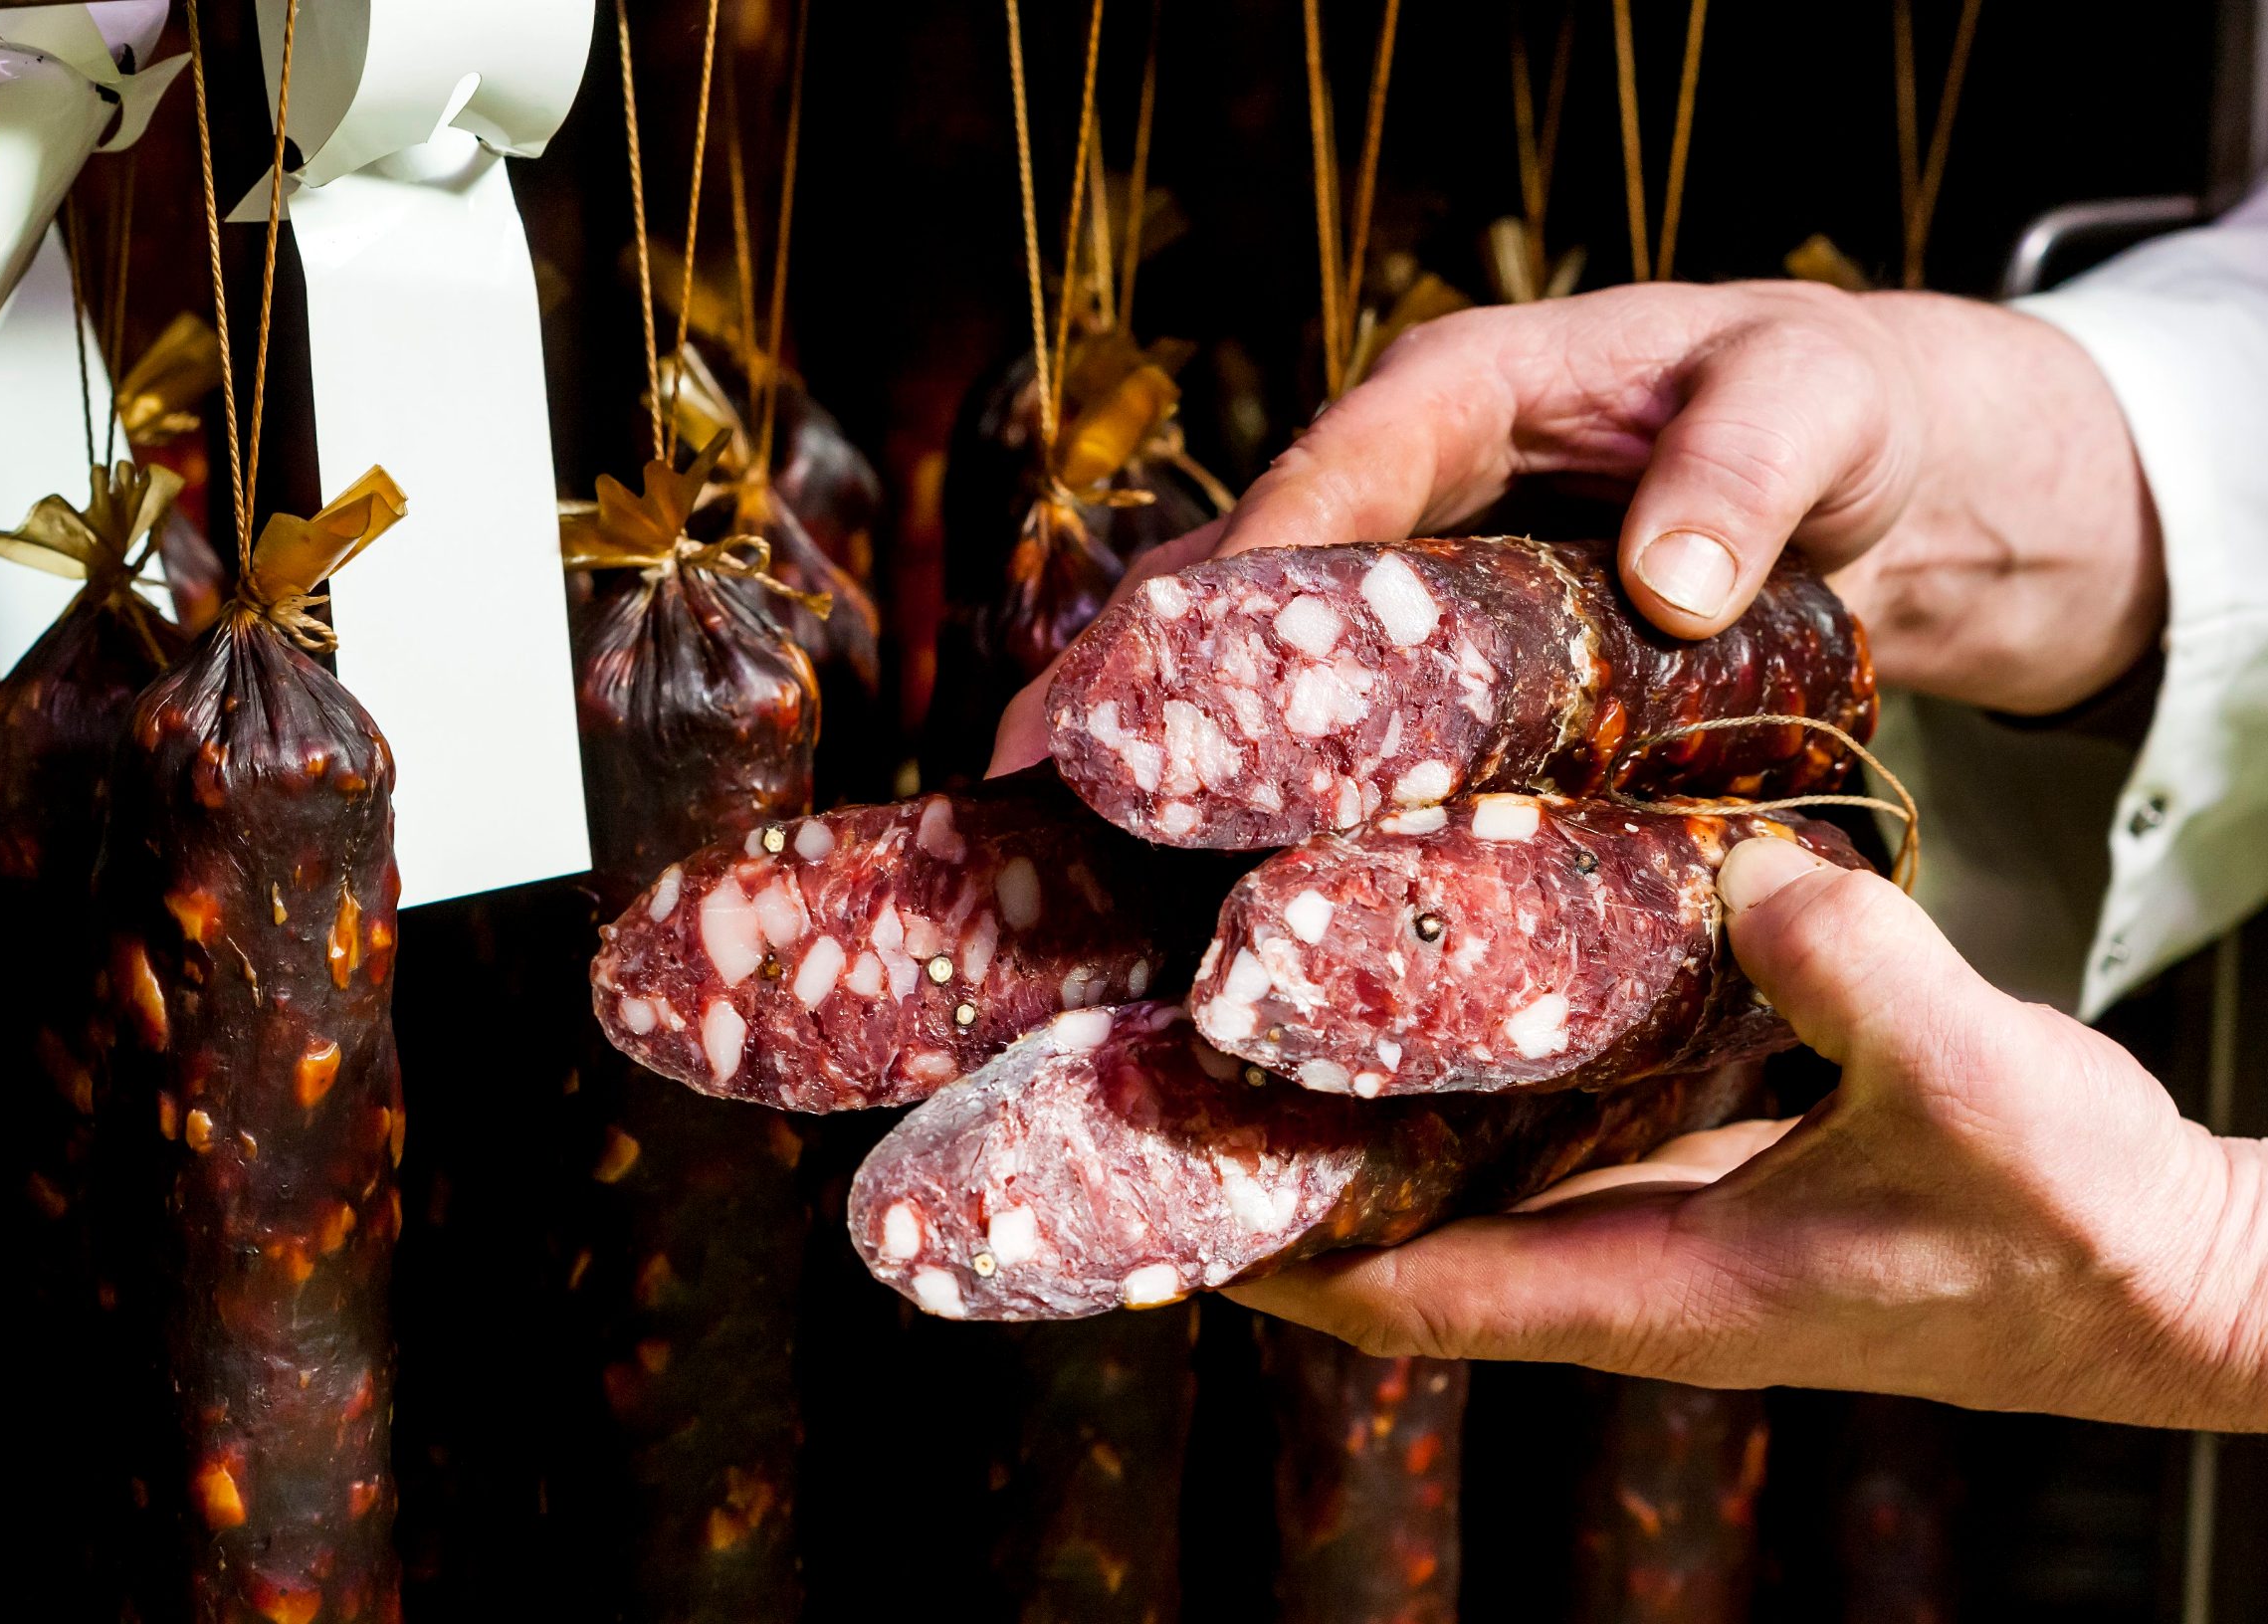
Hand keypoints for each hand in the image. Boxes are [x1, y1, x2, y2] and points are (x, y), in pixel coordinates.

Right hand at [991, 281, 2163, 775]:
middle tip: (1028, 789)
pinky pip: (1334, 723)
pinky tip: (1205, 883)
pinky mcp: (1446, 664)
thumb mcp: (1817, 408)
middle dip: (1132, 683)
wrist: (1894, 472)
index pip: (1323, 481)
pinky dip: (1262, 791)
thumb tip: (1669, 581)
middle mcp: (1407, 481)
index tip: (1145, 688)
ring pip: (1260, 663)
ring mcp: (1416, 578)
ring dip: (1166, 752)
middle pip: (1241, 581)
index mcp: (1464, 393)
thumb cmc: (1843, 408)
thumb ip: (1745, 471)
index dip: (1228, 586)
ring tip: (1060, 853)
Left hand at [1225, 836, 2267, 1431]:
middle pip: (1408, 1244)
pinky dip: (1496, 1082)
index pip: (1415, 1302)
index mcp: (1662, 1295)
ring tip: (1279, 1015)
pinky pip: (1564, 1138)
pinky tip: (1469, 985)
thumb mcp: (1979, 1089)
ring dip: (1382, 1125)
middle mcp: (1638, 1275)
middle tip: (1180, 1069)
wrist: (2174, 1280)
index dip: (1282, 1264)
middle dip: (1294, 1176)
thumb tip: (1744, 868)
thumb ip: (1855, 972)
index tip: (1174, 1203)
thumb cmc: (2083, 1234)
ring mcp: (1673, 1234)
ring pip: (1480, 1188)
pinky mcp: (1719, 1184)